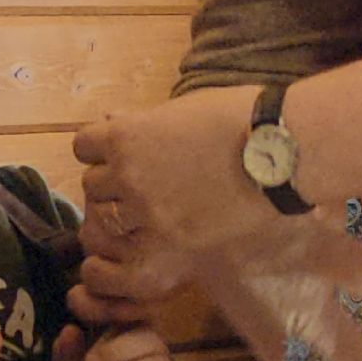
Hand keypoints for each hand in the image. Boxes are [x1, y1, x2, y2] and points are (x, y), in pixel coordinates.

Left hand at [73, 86, 281, 261]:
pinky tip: (150, 239)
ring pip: (106, 219)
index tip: (118, 155)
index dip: (100, 151)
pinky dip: (134, 246)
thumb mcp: (178, 110)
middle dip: (111, 185)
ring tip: (146, 213)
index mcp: (125, 134)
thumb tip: (109, 119)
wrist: (278, 152)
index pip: (83, 147)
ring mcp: (145, 210)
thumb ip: (139, 123)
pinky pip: (130, 250)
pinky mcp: (169, 239)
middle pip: (92, 186)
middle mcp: (126, 173)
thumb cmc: (236, 118)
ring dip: (122, 216)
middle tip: (137, 187)